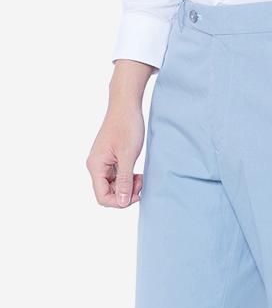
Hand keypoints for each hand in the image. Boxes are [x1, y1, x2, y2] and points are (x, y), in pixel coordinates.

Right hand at [87, 60, 152, 208]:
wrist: (126, 105)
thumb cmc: (126, 126)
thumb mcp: (128, 156)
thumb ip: (124, 181)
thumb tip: (122, 202)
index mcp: (95, 166)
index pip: (102, 197)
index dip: (119, 202)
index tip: (135, 194)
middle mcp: (95, 166)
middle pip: (108, 194)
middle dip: (125, 194)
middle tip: (140, 183)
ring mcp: (102, 163)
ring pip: (114, 187)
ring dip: (128, 187)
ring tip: (140, 178)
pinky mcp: (109, 160)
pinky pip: (117, 178)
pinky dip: (128, 179)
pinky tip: (137, 174)